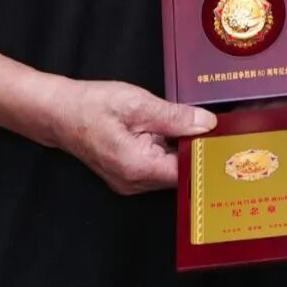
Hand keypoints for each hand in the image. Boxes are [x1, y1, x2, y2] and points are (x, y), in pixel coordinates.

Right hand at [50, 78, 215, 194]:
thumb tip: (206, 124)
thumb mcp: (138, 104)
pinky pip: (157, 165)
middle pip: (180, 173)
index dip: (207, 156)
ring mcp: (130, 182)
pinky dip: (169, 150)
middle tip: (224, 130)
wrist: (59, 113)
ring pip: (170, 169)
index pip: (187, 172)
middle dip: (199, 151)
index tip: (226, 140)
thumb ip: (174, 116)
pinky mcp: (128, 173)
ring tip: (205, 128)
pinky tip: (179, 131)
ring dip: (184, 150)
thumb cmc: (93, 106)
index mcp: (139, 167)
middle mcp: (135, 183)